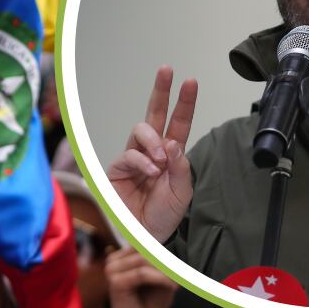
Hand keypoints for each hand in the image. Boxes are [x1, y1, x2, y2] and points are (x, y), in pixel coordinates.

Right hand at [104, 246, 175, 307]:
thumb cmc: (151, 304)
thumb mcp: (161, 277)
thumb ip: (162, 261)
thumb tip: (172, 244)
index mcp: (123, 256)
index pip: (145, 241)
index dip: (165, 249)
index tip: (182, 261)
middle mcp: (115, 260)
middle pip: (145, 249)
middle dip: (167, 261)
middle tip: (183, 273)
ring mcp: (112, 270)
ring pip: (144, 260)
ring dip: (165, 271)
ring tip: (177, 282)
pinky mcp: (115, 282)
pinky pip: (142, 273)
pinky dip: (160, 279)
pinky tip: (172, 287)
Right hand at [105, 66, 196, 241]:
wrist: (145, 237)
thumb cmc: (162, 217)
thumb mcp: (182, 192)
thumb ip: (180, 166)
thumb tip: (172, 142)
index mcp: (171, 155)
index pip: (179, 123)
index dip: (184, 103)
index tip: (190, 82)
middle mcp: (152, 152)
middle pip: (155, 114)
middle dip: (161, 91)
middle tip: (166, 70)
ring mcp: (134, 158)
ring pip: (142, 131)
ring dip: (154, 142)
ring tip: (160, 162)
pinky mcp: (117, 168)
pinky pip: (130, 154)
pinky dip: (143, 162)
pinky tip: (150, 173)